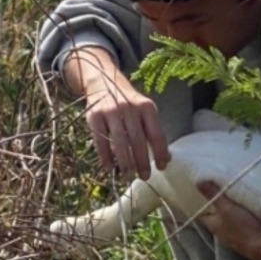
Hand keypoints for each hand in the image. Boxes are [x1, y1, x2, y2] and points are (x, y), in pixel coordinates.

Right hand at [64, 47, 169, 180]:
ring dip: (124, 162)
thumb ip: (154, 132)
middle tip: (144, 176)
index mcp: (147, 107)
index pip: (157, 134)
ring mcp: (111, 111)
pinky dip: (105, 156)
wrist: (103, 82)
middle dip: (142, 161)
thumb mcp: (145, 112)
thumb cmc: (129, 104)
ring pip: (119, 142)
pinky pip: (100, 141)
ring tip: (128, 175)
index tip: (161, 167)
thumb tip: (166, 159)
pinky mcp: (94, 116)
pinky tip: (109, 167)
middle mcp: (129, 107)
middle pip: (138, 140)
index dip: (160, 152)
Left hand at [195, 182, 260, 259]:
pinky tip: (247, 212)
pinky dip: (241, 219)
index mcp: (213, 226)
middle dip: (216, 208)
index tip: (200, 194)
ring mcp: (234, 237)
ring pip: (228, 222)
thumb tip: (198, 182)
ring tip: (233, 199)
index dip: (200, 204)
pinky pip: (240, 226)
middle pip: (215, 218)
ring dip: (230, 214)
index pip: (201, 214)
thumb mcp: (226, 208)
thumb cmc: (242, 227)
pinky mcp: (247, 238)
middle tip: (218, 193)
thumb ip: (214, 195)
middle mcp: (221, 233)